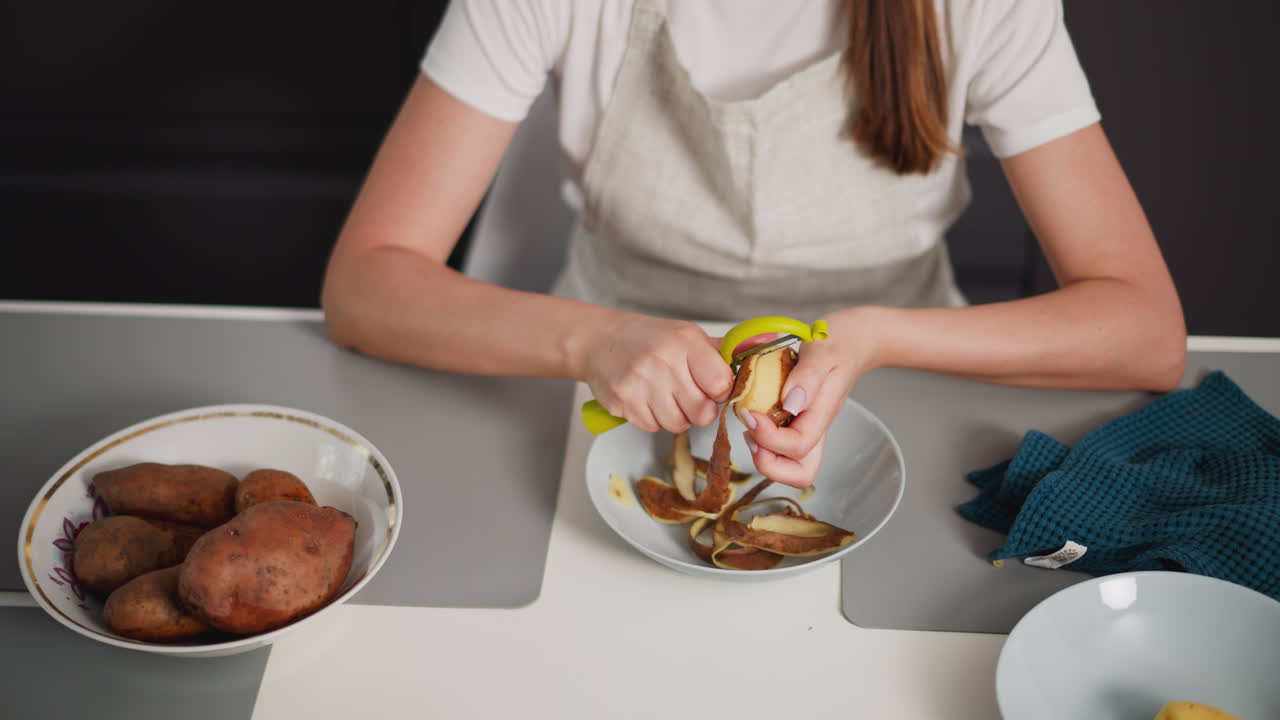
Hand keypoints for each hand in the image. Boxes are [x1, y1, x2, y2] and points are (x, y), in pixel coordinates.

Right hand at [578, 315, 733, 433]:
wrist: (598, 340)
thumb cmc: (648, 339)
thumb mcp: (686, 335)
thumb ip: (720, 352)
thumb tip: (760, 351)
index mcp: (684, 343)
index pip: (721, 383)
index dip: (720, 391)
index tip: (711, 386)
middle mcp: (663, 362)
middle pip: (702, 413)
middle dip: (699, 409)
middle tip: (687, 394)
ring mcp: (640, 384)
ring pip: (678, 425)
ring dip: (676, 416)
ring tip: (665, 395)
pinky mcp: (623, 402)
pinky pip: (652, 427)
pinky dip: (653, 418)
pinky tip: (646, 398)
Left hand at [740, 310, 878, 487]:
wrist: (855, 341)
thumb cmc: (840, 343)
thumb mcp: (822, 349)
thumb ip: (808, 376)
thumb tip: (791, 403)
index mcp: (822, 414)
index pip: (797, 446)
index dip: (769, 438)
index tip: (750, 413)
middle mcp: (816, 428)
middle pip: (799, 474)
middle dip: (768, 462)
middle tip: (750, 431)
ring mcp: (808, 429)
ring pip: (790, 468)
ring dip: (764, 456)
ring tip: (752, 425)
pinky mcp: (799, 425)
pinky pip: (782, 450)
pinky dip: (764, 442)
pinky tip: (756, 416)